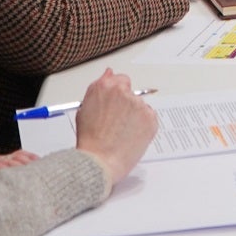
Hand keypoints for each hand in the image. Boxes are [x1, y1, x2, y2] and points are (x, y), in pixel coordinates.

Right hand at [72, 69, 157, 187]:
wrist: (100, 160)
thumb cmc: (90, 140)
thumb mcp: (85, 109)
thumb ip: (98, 90)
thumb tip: (108, 74)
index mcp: (104, 87)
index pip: (119, 79)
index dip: (118, 92)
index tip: (117, 100)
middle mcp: (123, 92)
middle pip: (131, 91)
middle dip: (126, 102)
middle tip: (118, 120)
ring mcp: (139, 104)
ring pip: (140, 105)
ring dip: (134, 114)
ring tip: (121, 132)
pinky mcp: (151, 117)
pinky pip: (149, 117)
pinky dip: (143, 124)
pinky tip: (130, 135)